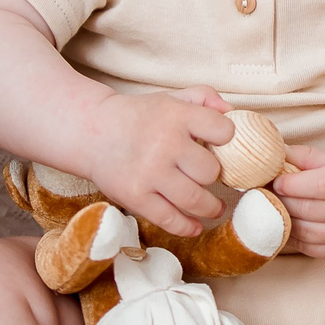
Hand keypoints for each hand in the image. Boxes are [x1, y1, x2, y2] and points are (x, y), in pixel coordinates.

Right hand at [85, 88, 231, 237]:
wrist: (91, 131)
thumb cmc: (139, 116)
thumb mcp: (171, 98)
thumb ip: (204, 97)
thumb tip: (232, 112)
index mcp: (175, 115)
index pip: (222, 131)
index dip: (226, 138)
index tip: (221, 145)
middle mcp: (164, 144)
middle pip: (210, 171)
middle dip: (213, 175)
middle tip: (210, 177)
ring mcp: (149, 173)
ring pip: (195, 199)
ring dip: (210, 207)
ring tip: (214, 208)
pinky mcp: (135, 197)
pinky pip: (170, 220)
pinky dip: (187, 227)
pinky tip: (195, 226)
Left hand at [271, 147, 324, 262]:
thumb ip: (309, 156)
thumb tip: (276, 152)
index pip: (322, 185)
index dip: (294, 184)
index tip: (276, 180)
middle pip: (310, 209)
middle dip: (283, 200)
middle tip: (267, 192)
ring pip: (307, 231)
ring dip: (284, 219)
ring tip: (273, 206)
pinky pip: (310, 248)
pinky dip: (293, 236)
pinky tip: (287, 223)